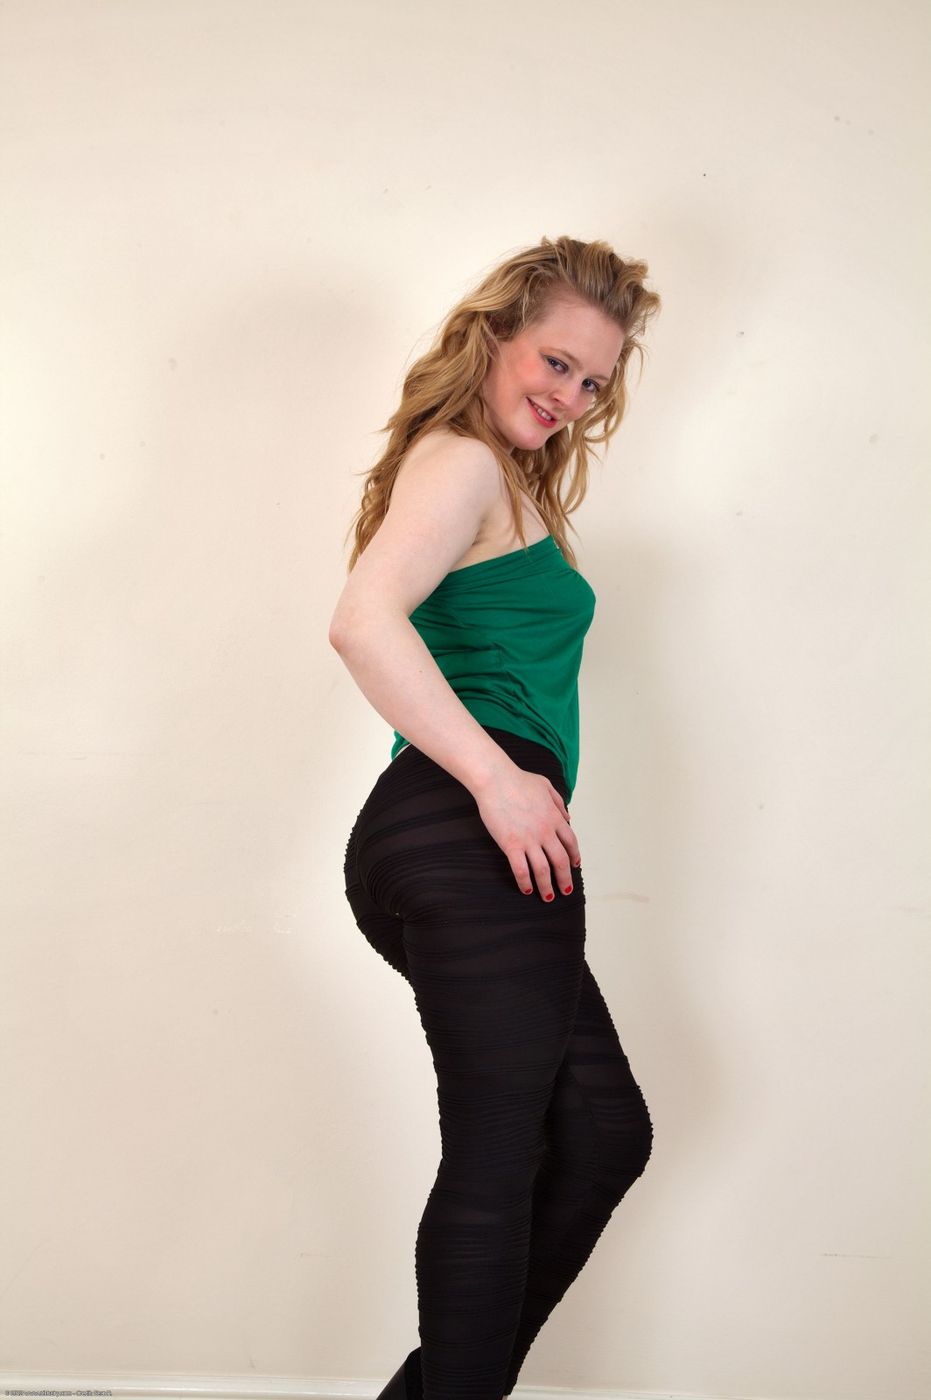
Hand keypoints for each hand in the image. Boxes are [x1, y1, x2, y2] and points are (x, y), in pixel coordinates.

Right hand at [471, 761, 581, 901]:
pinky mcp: (511, 844)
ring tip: (548, 897)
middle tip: (566, 890)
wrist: (496, 780)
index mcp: (554, 818)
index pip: (570, 843)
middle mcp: (545, 831)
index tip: (575, 866)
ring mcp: (529, 839)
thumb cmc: (518, 780)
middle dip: (565, 879)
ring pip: (543, 870)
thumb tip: (567, 818)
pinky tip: (526, 889)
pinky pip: (521, 869)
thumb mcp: (546, 786)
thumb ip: (558, 802)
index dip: (574, 857)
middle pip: (560, 861)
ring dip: (547, 886)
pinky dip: (525, 882)